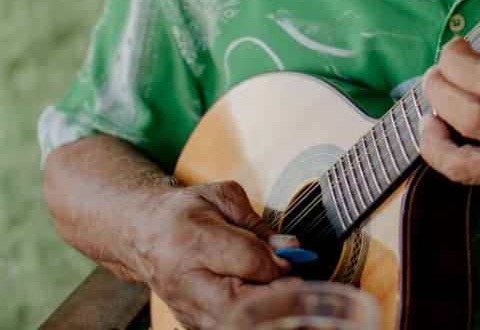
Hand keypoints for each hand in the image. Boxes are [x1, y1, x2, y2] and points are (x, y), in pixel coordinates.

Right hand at [136, 179, 300, 329]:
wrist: (144, 234)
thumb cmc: (186, 212)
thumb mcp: (222, 199)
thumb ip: (257, 224)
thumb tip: (290, 248)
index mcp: (192, 240)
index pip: (244, 259)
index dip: (275, 261)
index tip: (293, 256)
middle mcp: (185, 281)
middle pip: (236, 303)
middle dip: (274, 296)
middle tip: (298, 285)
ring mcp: (186, 309)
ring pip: (231, 323)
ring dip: (266, 311)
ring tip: (287, 294)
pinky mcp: (191, 324)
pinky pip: (227, 327)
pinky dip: (252, 318)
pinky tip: (268, 305)